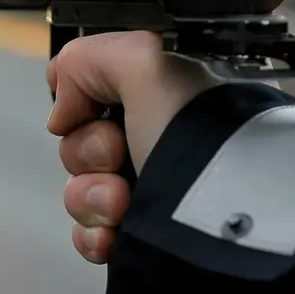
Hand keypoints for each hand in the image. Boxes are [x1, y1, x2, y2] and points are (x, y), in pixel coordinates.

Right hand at [47, 31, 217, 263]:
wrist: (231, 220)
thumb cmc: (200, 133)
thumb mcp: (144, 59)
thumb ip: (90, 56)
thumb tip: (63, 105)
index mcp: (167, 95)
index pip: (96, 89)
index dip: (80, 100)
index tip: (91, 109)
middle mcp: (160, 140)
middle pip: (82, 141)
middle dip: (89, 152)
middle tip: (118, 155)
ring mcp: (152, 190)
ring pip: (83, 188)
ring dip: (90, 195)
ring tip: (121, 202)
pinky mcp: (145, 236)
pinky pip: (91, 231)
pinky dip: (94, 233)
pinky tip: (113, 232)